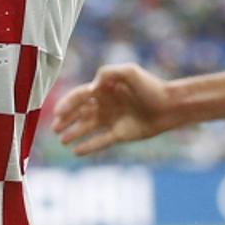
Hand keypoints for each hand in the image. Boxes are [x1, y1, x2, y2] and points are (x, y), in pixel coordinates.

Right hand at [51, 63, 172, 154]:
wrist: (169, 106)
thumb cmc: (150, 86)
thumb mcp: (130, 72)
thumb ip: (108, 72)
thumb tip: (91, 86)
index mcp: (105, 88)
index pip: (80, 95)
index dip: (67, 104)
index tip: (58, 114)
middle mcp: (106, 104)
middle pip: (80, 112)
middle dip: (66, 120)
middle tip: (55, 129)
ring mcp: (112, 119)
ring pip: (87, 127)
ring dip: (74, 133)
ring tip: (63, 140)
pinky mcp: (120, 134)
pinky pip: (100, 141)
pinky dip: (88, 146)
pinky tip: (76, 151)